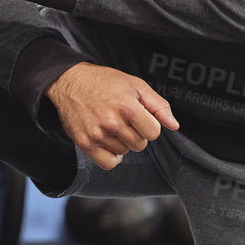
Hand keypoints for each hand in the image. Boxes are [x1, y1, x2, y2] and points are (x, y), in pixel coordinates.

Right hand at [47, 63, 179, 170]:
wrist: (70, 81)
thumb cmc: (104, 82)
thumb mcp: (135, 85)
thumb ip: (158, 105)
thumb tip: (174, 125)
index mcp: (127, 106)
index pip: (153, 133)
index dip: (149, 125)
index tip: (139, 117)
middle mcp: (111, 122)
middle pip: (140, 145)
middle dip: (136, 133)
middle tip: (123, 119)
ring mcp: (97, 134)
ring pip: (124, 152)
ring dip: (122, 142)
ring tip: (111, 125)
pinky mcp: (85, 143)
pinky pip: (108, 163)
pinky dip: (112, 156)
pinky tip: (108, 142)